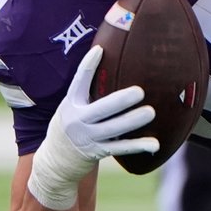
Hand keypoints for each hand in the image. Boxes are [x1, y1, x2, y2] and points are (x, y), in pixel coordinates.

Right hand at [58, 46, 159, 160]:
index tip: (100, 50)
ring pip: (113, 129)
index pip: (79, 82)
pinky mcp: (98, 152)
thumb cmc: (72, 125)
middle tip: (140, 92)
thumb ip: (87, 92)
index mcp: (71, 104)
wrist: (56, 160)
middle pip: (101, 109)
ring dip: (133, 121)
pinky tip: (154, 144)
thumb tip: (110, 59)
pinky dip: (138, 146)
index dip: (88, 65)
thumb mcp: (71, 107)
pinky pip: (121, 148)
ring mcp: (88, 138)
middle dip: (120, 100)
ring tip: (150, 112)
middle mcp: (77, 120)